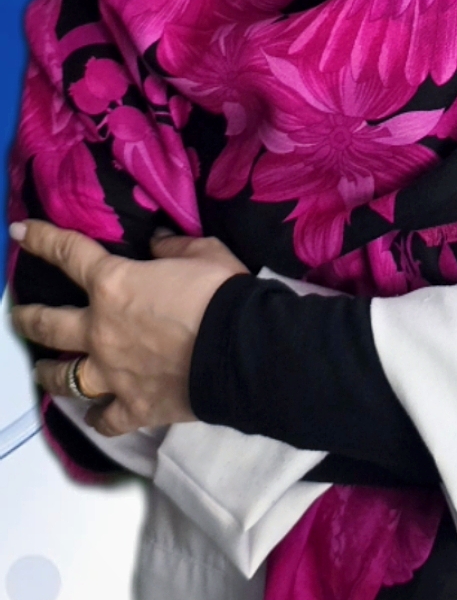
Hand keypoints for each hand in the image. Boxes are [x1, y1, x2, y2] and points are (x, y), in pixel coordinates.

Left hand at [9, 220, 248, 436]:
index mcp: (114, 285)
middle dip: (28, 317)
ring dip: (49, 374)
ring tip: (43, 371)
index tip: (18, 232)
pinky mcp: (131, 407)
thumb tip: (156, 244)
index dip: (40, 239)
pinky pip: (104, 418)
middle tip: (17, 315)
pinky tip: (94, 415)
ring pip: (63, 378)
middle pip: (48, 326)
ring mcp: (111, 374)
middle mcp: (100, 330)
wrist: (240, 350)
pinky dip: (97, 416)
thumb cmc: (220, 292)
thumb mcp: (203, 252)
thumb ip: (172, 248)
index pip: (68, 254)